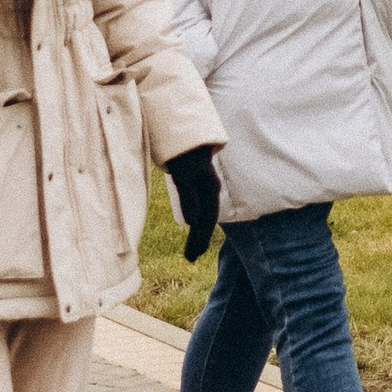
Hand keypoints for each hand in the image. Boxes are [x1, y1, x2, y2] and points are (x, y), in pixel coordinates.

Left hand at [167, 146, 221, 260]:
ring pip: (204, 213)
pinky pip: (199, 205)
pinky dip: (196, 219)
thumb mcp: (183, 174)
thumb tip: (193, 222)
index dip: (200, 238)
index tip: (192, 255)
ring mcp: (204, 185)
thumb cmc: (182, 152)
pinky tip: (192, 225)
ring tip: (192, 249)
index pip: (208, 219)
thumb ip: (188, 197)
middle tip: (190, 258)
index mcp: (210, 188)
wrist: (184, 133)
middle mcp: (210, 188)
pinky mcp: (196, 182)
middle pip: (207, 218)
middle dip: (200, 239)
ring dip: (198, 231)